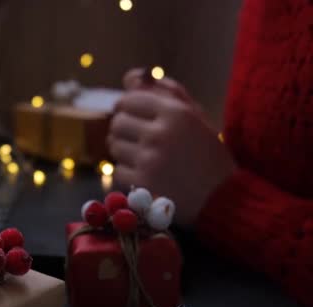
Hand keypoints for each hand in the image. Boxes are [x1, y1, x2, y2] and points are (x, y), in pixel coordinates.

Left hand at [107, 68, 235, 224]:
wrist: (223, 198)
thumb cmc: (208, 154)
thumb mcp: (195, 116)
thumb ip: (165, 92)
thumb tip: (129, 77)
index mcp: (175, 112)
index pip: (128, 100)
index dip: (128, 108)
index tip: (134, 116)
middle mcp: (159, 133)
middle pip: (117, 122)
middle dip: (124, 129)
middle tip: (138, 139)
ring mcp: (148, 160)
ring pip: (114, 146)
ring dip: (124, 150)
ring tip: (144, 157)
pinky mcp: (141, 184)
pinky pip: (118, 170)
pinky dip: (128, 173)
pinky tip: (146, 175)